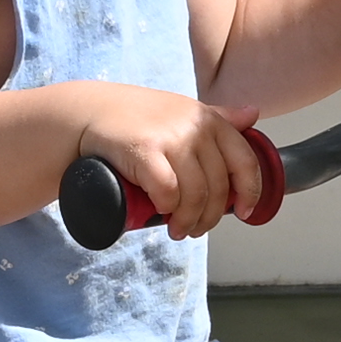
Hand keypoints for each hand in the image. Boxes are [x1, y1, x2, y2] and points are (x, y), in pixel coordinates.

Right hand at [65, 81, 266, 238]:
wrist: (88, 112)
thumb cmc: (137, 118)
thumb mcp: (183, 112)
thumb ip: (218, 116)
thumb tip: (252, 115)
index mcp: (209, 120)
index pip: (245, 161)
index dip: (250, 192)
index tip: (244, 212)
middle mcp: (194, 126)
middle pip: (218, 188)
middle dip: (209, 217)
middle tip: (195, 229)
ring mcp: (170, 138)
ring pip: (195, 195)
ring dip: (188, 221)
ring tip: (177, 230)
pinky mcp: (144, 151)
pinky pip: (167, 192)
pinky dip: (166, 208)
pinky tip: (160, 212)